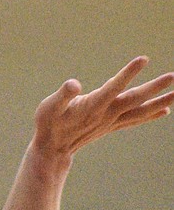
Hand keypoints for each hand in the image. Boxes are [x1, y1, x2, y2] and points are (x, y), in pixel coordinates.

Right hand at [32, 59, 173, 166]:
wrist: (53, 150)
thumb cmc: (49, 124)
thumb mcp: (49, 107)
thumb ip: (62, 96)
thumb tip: (73, 84)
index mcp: (92, 106)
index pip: (114, 87)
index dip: (128, 73)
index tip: (143, 59)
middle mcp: (106, 114)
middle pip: (134, 100)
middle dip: (154, 88)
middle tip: (173, 76)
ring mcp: (111, 121)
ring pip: (140, 111)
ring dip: (160, 102)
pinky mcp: (111, 125)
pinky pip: (135, 119)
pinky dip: (151, 114)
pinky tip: (165, 110)